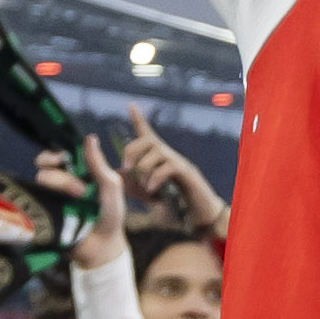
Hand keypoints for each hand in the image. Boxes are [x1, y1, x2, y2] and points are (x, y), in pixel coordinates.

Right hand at [36, 143, 129, 258]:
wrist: (103, 247)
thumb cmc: (111, 215)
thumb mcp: (111, 187)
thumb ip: (99, 164)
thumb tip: (89, 137)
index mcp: (76, 172)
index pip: (56, 155)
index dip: (54, 155)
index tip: (63, 159)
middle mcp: (60, 183)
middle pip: (44, 167)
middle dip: (62, 176)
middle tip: (81, 190)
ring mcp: (51, 198)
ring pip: (40, 181)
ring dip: (59, 187)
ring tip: (78, 200)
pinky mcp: (44, 213)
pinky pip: (34, 199)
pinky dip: (45, 200)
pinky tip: (59, 208)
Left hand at [115, 119, 226, 237]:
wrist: (201, 214)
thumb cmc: (177, 205)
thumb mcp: (150, 195)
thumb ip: (135, 185)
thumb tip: (118, 173)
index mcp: (159, 159)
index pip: (147, 134)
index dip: (139, 119)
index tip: (131, 104)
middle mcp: (169, 156)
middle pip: (148, 139)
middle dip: (132, 150)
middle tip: (126, 168)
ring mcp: (179, 162)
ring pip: (157, 152)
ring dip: (144, 168)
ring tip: (144, 186)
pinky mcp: (187, 173)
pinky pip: (168, 167)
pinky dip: (156, 178)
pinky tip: (152, 190)